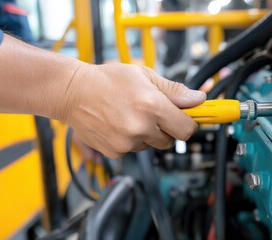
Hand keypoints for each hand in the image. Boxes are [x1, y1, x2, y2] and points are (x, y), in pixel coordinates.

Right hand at [61, 63, 205, 158]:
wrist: (73, 92)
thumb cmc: (107, 80)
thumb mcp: (144, 76)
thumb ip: (174, 90)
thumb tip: (198, 98)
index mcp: (152, 106)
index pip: (186, 129)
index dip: (189, 124)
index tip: (187, 120)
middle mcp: (141, 127)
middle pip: (171, 141)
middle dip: (167, 128)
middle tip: (153, 113)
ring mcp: (127, 142)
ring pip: (151, 145)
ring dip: (147, 134)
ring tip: (130, 115)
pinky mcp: (115, 152)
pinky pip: (134, 149)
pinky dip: (131, 140)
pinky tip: (119, 124)